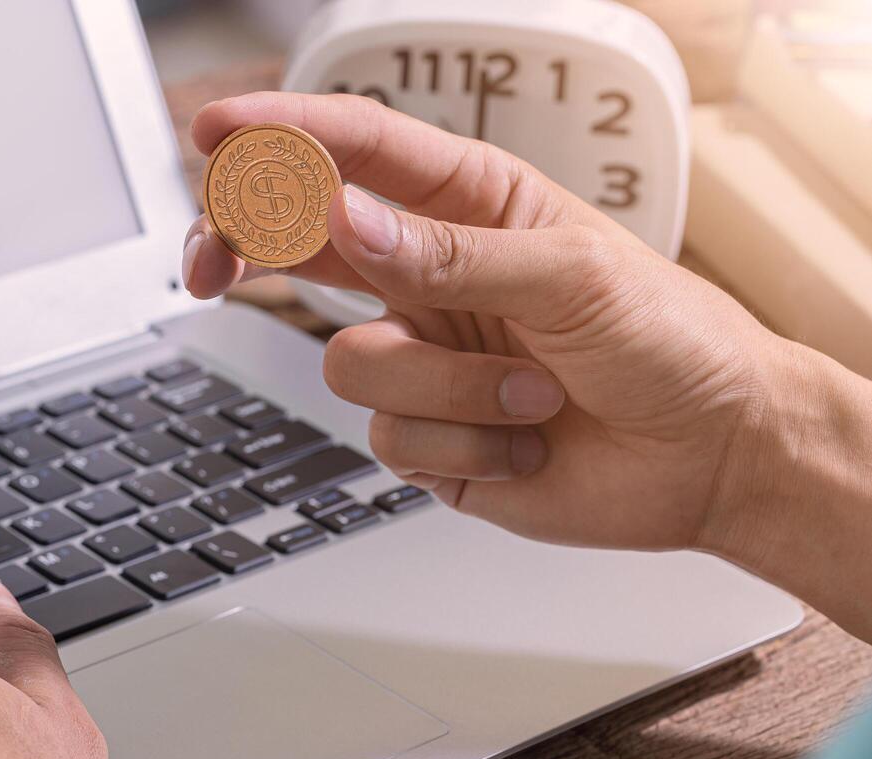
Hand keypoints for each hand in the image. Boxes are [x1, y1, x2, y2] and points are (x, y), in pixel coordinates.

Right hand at [183, 92, 796, 553]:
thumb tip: (345, 220)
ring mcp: (425, 359)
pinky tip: (527, 441)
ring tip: (536, 395)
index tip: (215, 136)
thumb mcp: (571, 275)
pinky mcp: (425, 436)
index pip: (357, 154)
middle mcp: (431, 276)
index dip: (279, 137)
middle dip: (249, 247)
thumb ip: (450, 253)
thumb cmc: (672, 341)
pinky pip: (387, 438)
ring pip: (351, 364)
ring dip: (448, 389)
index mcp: (470, 206)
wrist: (710, 456)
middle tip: (214, 260)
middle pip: (300, 246)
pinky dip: (464, 446)